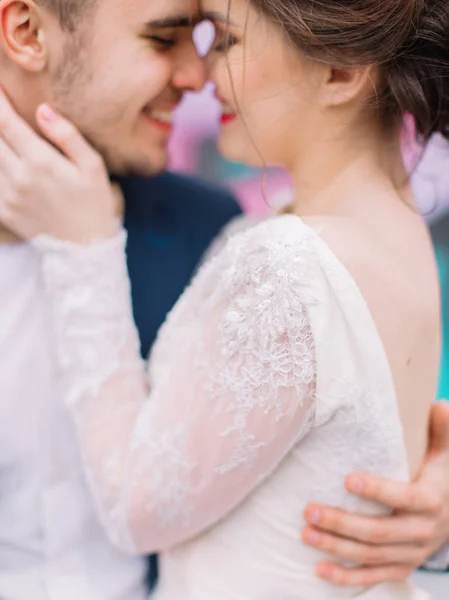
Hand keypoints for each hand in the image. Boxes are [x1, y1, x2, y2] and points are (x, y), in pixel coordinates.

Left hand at [0, 89, 116, 243]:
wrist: (85, 250)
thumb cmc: (94, 205)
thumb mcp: (93, 168)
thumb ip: (68, 137)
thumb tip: (42, 110)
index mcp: (41, 162)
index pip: (6, 122)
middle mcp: (18, 178)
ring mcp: (7, 196)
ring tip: (1, 136)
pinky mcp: (4, 212)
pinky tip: (4, 159)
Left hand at [302, 401, 448, 585]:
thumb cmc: (441, 477)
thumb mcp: (446, 455)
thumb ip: (442, 431)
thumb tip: (439, 403)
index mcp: (431, 501)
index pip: (404, 498)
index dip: (378, 491)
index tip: (347, 479)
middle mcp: (422, 532)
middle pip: (379, 532)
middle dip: (342, 523)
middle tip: (309, 510)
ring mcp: (411, 554)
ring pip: (371, 556)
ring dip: (336, 547)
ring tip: (305, 533)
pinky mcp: (401, 567)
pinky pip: (373, 577)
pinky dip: (346, 578)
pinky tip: (319, 571)